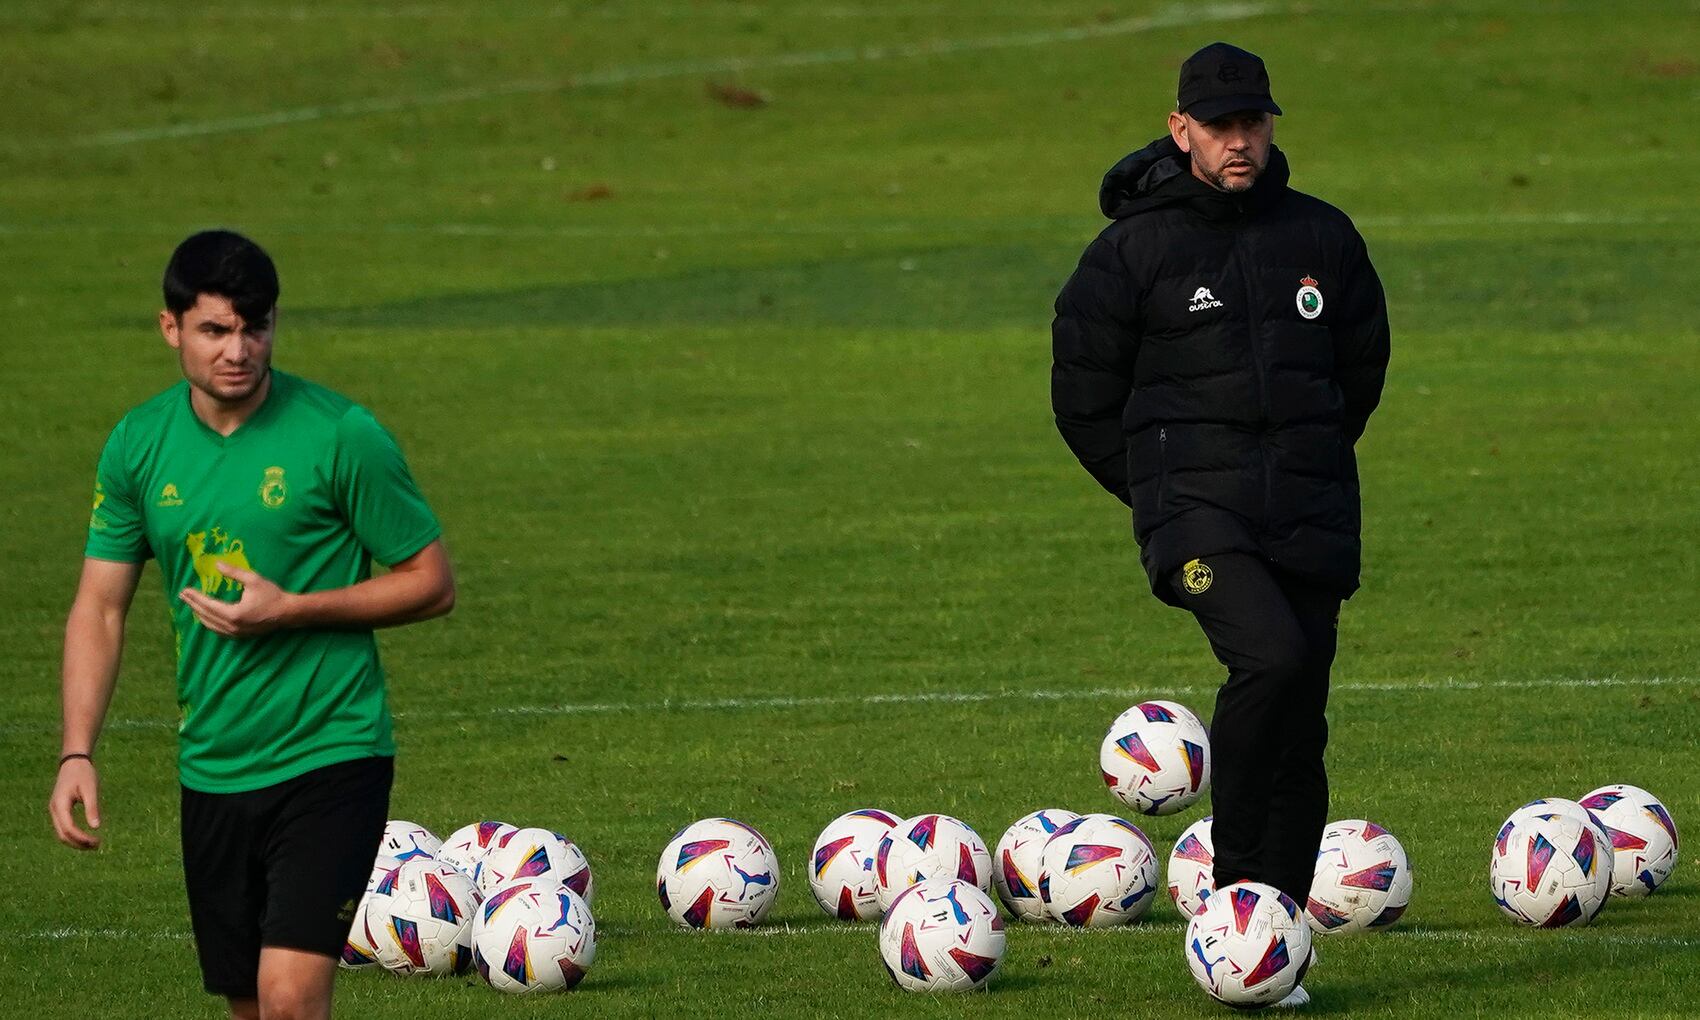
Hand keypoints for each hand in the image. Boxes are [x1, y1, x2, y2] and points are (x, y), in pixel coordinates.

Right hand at [49, 757, 101, 849]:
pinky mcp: (59, 810)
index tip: (97, 841)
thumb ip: (92, 808)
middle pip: (62, 835)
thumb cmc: (84, 774)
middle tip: (97, 846)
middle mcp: (54, 810)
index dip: (81, 838)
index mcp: (60, 805)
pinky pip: (63, 827)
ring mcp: (55, 811)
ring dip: (76, 841)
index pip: (68, 828)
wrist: (73, 762)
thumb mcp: (91, 789)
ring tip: (94, 844)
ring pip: (62, 833)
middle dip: (78, 843)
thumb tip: (96, 827)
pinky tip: (87, 836)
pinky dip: (74, 835)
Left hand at [179, 563, 294, 636]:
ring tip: (192, 605)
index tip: (185, 590)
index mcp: (234, 614)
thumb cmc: (272, 595)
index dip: (195, 597)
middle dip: (193, 605)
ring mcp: (236, 633)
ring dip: (200, 615)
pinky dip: (209, 623)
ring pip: (211, 626)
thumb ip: (234, 572)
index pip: (208, 605)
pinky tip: (206, 617)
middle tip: (183, 596)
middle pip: (206, 616)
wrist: (288, 612)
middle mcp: (232, 626)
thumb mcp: (253, 580)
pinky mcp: (240, 635)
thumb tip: (217, 564)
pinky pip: (219, 631)